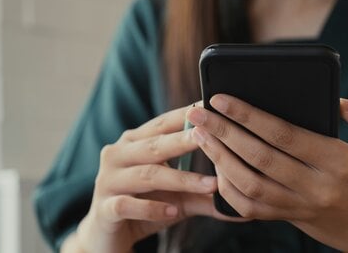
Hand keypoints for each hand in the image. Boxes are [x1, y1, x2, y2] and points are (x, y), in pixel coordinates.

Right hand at [65, 105, 244, 252]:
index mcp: (133, 143)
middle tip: (214, 136)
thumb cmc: (144, 208)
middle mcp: (117, 156)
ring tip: (209, 184)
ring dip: (180, 179)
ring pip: (146, 175)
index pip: (162, 124)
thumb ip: (204, 192)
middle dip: (185, 140)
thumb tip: (243, 197)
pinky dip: (151, 208)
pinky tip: (173, 212)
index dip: (186, 116)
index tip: (214, 109)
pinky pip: (128, 205)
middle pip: (155, 146)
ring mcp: (107, 181)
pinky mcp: (104, 208)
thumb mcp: (177, 198)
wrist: (106, 238)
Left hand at [186, 94, 347, 251]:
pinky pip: (249, 207)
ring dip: (219, 158)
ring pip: (249, 184)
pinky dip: (227, 188)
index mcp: (338, 162)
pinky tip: (215, 166)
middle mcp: (316, 186)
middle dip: (223, 132)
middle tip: (197, 113)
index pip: (284, 135)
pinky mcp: (288, 219)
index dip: (248, 116)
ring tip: (200, 135)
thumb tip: (339, 99)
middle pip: (259, 157)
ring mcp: (299, 206)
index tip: (222, 99)